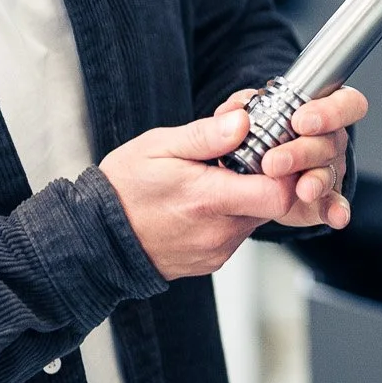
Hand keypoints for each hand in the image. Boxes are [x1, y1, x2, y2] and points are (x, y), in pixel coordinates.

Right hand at [101, 109, 305, 279]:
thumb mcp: (159, 147)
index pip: (279, 193)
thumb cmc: (123, 189)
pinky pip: (238, 233)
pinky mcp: (213, 261)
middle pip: (273, 204)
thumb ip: (206, 136)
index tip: (267, 149)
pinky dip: (232, 214)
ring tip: (216, 177)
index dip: (283, 169)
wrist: (98, 237)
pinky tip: (206, 200)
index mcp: (208, 200)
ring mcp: (217, 251)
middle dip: (264, 177)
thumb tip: (242, 121)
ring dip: (247, 195)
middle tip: (240, 157)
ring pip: (256, 218)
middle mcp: (219, 232)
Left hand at [219, 86, 363, 229]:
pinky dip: (336, 210)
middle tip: (274, 162)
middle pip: (332, 140)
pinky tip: (336, 217)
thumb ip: (231, 110)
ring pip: (330, 172)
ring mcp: (328, 170)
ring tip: (301, 190)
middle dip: (304, 151)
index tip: (300, 121)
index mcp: (315, 108)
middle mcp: (328, 138)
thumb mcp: (235, 117)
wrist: (244, 175)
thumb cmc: (248, 135)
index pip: (343, 101)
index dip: (329, 110)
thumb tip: (236, 115)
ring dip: (316, 181)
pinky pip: (334, 204)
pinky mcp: (323, 200)